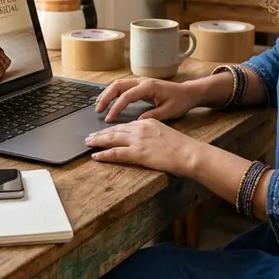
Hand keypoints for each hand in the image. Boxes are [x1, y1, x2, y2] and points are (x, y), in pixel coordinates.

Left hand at [85, 119, 201, 176]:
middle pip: (116, 130)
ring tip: (88, 143)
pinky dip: (104, 154)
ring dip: (98, 140)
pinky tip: (96, 156)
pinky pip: (115, 153)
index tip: (104, 131)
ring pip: (112, 139)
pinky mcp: (138, 153)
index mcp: (147, 122)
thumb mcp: (165, 132)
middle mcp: (140, 128)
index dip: (113, 128)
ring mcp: (138, 140)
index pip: (125, 125)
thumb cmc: (182, 146)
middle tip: (90, 136)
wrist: (189, 153)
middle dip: (101, 133)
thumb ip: (152, 133)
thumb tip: (145, 139)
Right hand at [95, 77, 203, 122]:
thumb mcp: (169, 111)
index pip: (127, 96)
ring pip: (118, 84)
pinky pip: (123, 85)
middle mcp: (142, 81)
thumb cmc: (180, 101)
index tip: (109, 119)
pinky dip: (113, 92)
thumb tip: (137, 122)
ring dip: (107, 93)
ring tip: (98, 106)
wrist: (188, 92)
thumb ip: (153, 116)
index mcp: (149, 87)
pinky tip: (108, 100)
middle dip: (106, 97)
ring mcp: (141, 81)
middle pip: (118, 85)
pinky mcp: (141, 84)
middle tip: (98, 110)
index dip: (116, 108)